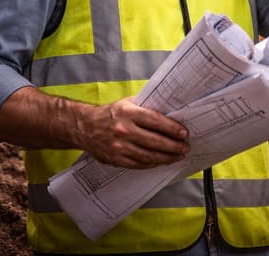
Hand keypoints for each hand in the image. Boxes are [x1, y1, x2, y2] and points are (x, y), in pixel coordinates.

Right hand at [75, 97, 189, 168]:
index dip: (173, 129)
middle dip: (174, 146)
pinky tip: (161, 161)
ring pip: (148, 155)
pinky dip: (152, 164)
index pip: (156, 121)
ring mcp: (119, 146)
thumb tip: (171, 110)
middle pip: (155, 141)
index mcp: (128, 113)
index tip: (184, 133)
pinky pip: (138, 164)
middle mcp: (123, 130)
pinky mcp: (115, 159)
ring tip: (177, 156)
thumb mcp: (128, 103)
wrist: (83, 127)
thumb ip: (147, 106)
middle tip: (185, 147)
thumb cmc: (110, 113)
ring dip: (166, 157)